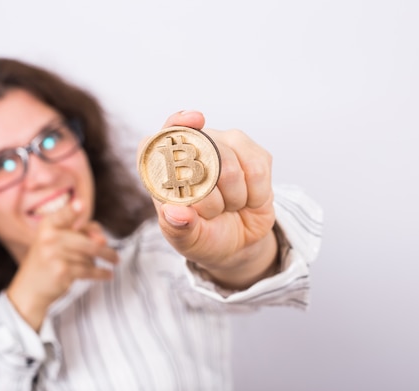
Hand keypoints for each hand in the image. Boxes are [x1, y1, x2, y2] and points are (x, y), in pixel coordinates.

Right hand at [6, 200, 118, 330]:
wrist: (29, 290)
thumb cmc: (48, 262)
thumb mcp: (57, 242)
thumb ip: (80, 234)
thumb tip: (103, 240)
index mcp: (47, 226)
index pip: (64, 215)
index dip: (73, 210)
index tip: (81, 205)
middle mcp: (49, 237)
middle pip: (89, 241)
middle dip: (106, 251)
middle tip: (115, 258)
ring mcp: (54, 254)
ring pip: (90, 256)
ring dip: (99, 263)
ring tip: (105, 266)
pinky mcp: (62, 270)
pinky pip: (89, 270)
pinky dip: (101, 273)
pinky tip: (107, 274)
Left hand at [141, 110, 277, 288]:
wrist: (237, 242)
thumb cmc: (203, 235)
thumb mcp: (186, 240)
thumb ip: (178, 228)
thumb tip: (175, 213)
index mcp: (165, 166)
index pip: (161, 137)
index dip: (176, 124)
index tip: (196, 121)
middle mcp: (193, 147)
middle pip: (204, 154)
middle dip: (210, 194)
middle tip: (213, 212)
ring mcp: (225, 145)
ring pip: (232, 167)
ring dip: (233, 198)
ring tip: (228, 207)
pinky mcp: (254, 153)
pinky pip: (258, 171)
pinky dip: (255, 195)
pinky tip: (247, 200)